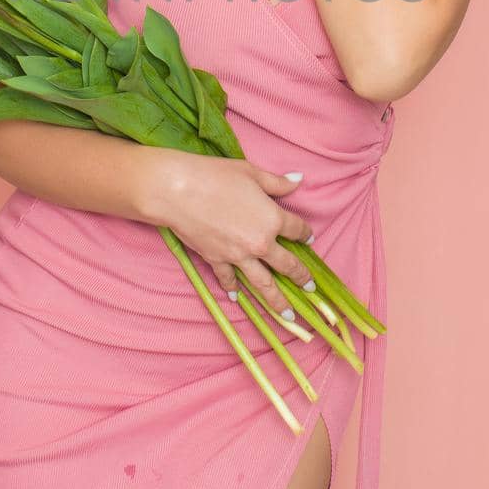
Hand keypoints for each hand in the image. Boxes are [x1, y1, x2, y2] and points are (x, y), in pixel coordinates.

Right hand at [143, 150, 313, 316]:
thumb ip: (277, 182)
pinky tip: (237, 297)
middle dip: (301, 277)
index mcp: (273, 219)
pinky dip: (232, 288)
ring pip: (263, 283)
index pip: (297, 230)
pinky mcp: (217, 260)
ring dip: (277, 300)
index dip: (305, 234)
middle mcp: (260, 243)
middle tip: (310, 288)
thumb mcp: (251, 172)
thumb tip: (298, 180)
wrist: (178, 191)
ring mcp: (238, 256)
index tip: (308, 239)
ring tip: (288, 315)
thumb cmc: (216, 176)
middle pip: (286, 264)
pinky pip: (228, 279)